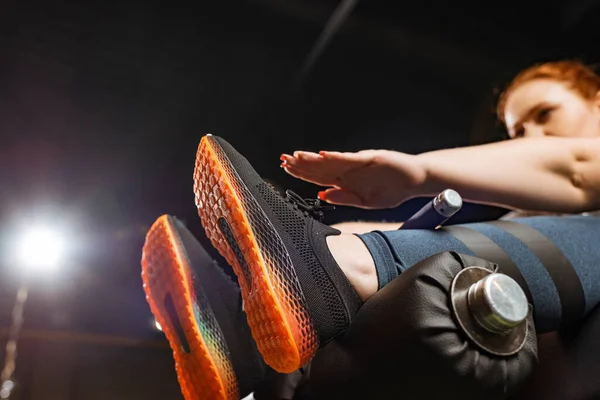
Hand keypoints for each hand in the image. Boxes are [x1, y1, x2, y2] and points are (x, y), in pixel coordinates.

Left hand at [280, 149, 426, 208]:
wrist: (415, 180)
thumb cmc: (392, 190)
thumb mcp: (365, 202)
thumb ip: (344, 198)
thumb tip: (321, 195)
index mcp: (346, 181)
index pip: (318, 177)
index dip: (302, 173)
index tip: (285, 169)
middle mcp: (349, 170)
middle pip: (320, 167)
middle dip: (301, 164)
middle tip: (283, 160)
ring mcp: (359, 163)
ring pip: (331, 161)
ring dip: (314, 159)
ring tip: (296, 156)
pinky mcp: (372, 158)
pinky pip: (352, 159)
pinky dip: (338, 158)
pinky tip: (324, 156)